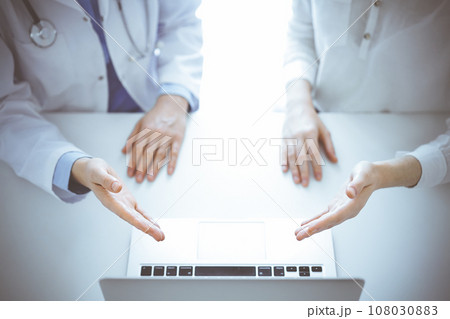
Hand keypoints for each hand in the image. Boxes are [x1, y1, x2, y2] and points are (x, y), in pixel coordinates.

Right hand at [71, 157, 164, 240]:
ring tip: (161, 236)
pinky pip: (140, 211)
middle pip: (135, 220)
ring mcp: (124, 205)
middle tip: (160, 237)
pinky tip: (155, 225)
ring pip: (139, 218)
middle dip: (148, 229)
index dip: (137, 222)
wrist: (93, 172)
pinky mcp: (129, 201)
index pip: (126, 214)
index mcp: (110, 201)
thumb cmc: (93, 172)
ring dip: (150, 227)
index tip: (147, 229)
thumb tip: (117, 187)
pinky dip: (148, 218)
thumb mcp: (98, 172)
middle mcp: (119, 206)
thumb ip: (106, 180)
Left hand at [122, 95, 187, 182]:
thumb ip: (132, 137)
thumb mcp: (141, 122)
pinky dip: (172, 162)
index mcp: (145, 129)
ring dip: (155, 167)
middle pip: (147, 153)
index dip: (133, 161)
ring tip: (150, 179)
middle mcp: (156, 133)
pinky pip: (174, 152)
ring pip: (159, 154)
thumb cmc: (156, 115)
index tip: (130, 172)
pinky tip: (169, 171)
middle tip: (138, 179)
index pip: (137, 148)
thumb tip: (124, 151)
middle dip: (142, 167)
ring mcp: (168, 136)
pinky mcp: (178, 138)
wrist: (172, 105)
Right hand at [282, 80, 336, 186]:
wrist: (297, 107)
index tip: (318, 178)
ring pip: (291, 156)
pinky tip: (285, 170)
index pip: (314, 154)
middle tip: (305, 184)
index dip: (316, 167)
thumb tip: (334, 160)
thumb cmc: (312, 120)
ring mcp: (290, 137)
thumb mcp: (323, 130)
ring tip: (296, 180)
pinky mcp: (283, 138)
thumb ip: (329, 146)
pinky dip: (283, 161)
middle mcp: (299, 136)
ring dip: (293, 169)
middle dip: (303, 172)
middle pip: (301, 157)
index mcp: (311, 134)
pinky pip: (282, 151)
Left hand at [295, 156, 421, 240]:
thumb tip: (350, 192)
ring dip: (311, 228)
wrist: (372, 175)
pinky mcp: (336, 206)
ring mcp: (341, 210)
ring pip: (324, 221)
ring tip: (298, 234)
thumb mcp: (363, 175)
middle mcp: (346, 212)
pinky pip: (323, 215)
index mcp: (352, 206)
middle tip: (298, 236)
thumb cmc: (368, 174)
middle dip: (312, 230)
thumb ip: (357, 184)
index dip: (321, 224)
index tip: (310, 230)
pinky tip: (305, 224)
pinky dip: (314, 220)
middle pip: (327, 223)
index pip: (334, 217)